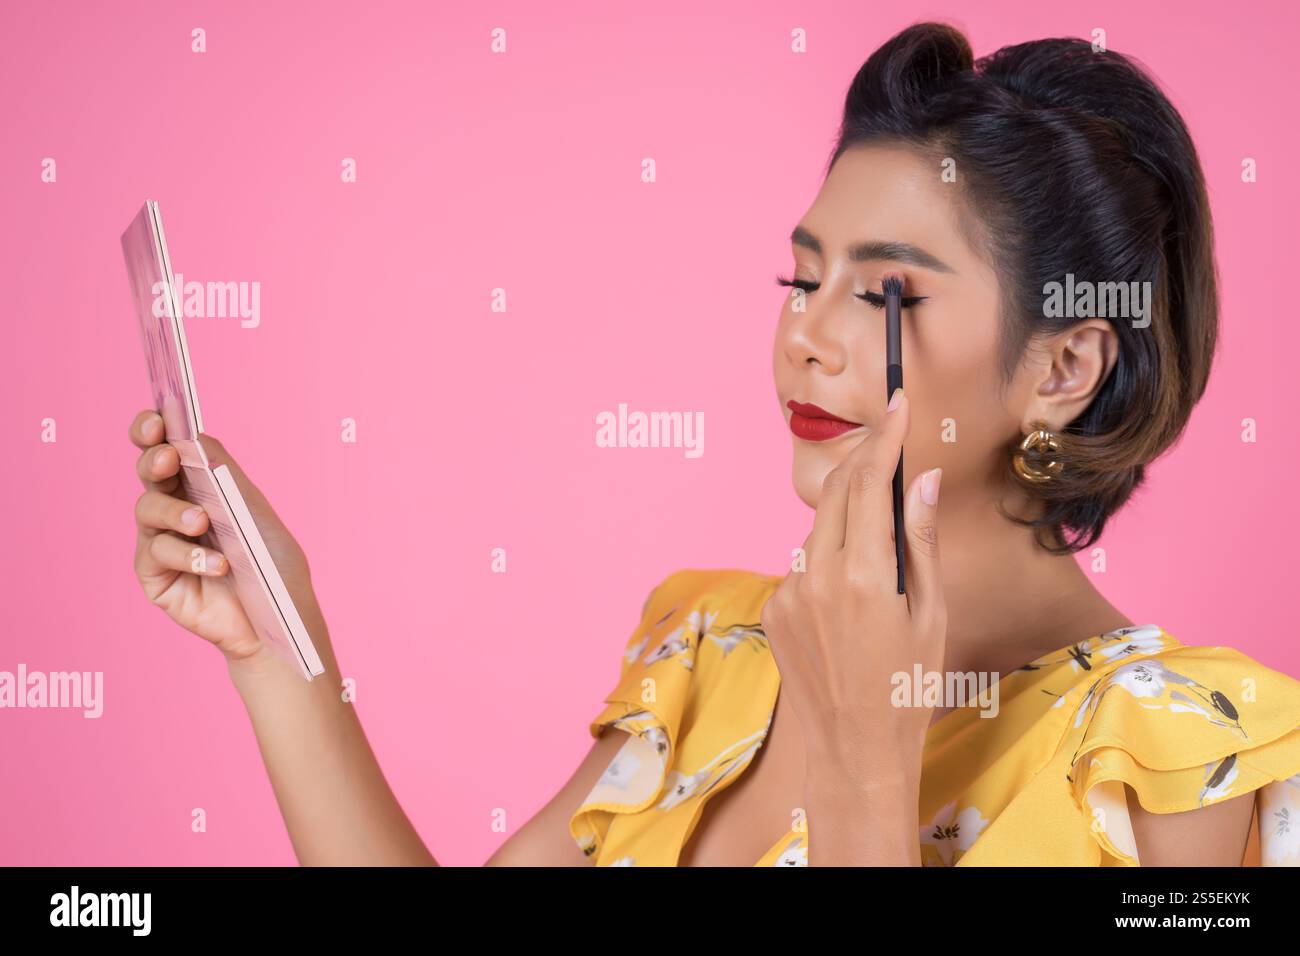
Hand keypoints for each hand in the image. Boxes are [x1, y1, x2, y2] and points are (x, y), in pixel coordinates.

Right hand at [128, 409, 322, 665]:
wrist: (278, 617)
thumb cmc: (271, 564)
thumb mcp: (255, 512)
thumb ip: (225, 477)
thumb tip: (194, 439)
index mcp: (199, 485)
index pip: (169, 447)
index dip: (155, 429)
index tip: (158, 418)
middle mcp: (174, 508)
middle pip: (148, 471)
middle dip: (153, 459)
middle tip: (168, 459)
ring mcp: (160, 541)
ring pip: (147, 509)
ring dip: (176, 512)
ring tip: (203, 523)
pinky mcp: (154, 575)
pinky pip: (157, 552)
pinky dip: (189, 555)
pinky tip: (217, 565)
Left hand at [760, 389, 945, 791]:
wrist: (854, 749)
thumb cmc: (908, 686)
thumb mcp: (930, 613)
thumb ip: (921, 539)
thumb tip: (921, 479)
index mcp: (864, 576)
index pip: (870, 482)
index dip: (886, 436)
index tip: (898, 404)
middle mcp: (817, 577)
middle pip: (837, 490)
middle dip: (865, 459)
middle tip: (891, 439)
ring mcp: (788, 592)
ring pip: (819, 527)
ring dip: (849, 516)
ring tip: (881, 549)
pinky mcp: (772, 608)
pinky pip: (803, 564)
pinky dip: (829, 559)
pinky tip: (851, 595)